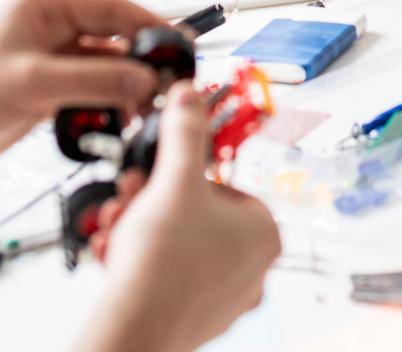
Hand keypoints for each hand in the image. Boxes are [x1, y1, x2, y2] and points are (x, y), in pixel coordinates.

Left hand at [0, 0, 161, 154]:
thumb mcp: (32, 83)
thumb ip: (94, 79)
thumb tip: (143, 79)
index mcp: (42, 6)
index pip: (108, 6)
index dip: (145, 23)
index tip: (175, 42)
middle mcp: (48, 26)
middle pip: (110, 32)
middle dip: (140, 56)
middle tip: (168, 77)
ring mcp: (48, 56)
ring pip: (103, 62)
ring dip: (126, 82)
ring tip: (147, 103)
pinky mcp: (45, 85)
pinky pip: (89, 85)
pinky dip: (108, 99)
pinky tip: (122, 113)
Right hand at [85, 83, 280, 351]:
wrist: (132, 330)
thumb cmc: (164, 266)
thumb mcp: (175, 178)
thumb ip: (185, 132)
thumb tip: (189, 96)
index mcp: (264, 234)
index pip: (227, 185)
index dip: (187, 177)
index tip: (160, 174)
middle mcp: (252, 269)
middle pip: (197, 215)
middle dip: (154, 201)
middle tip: (131, 194)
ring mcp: (223, 298)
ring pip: (177, 244)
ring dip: (140, 226)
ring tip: (118, 224)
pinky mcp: (192, 319)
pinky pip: (166, 275)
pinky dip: (138, 260)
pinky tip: (114, 253)